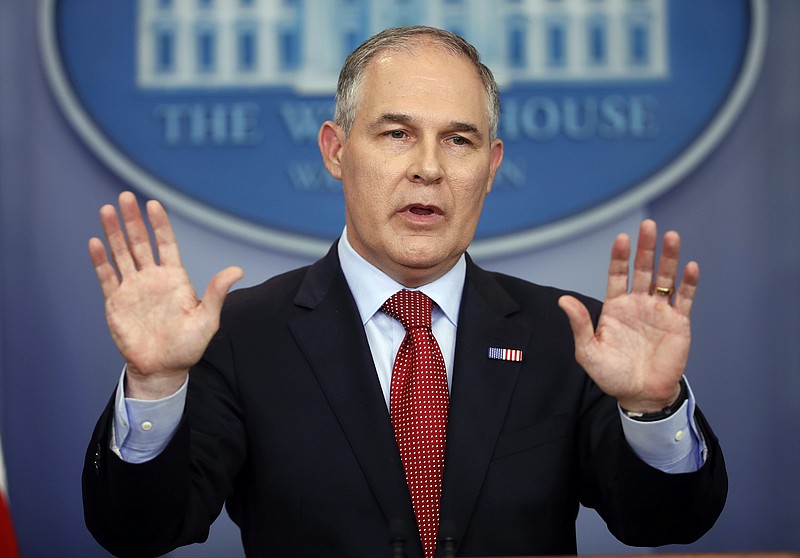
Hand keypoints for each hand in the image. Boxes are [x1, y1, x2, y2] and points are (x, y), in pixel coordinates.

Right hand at [88, 192, 242, 398]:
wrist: (162, 368)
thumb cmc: (188, 346)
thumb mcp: (207, 319)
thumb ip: (217, 293)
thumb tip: (237, 270)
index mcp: (174, 278)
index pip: (166, 244)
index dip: (159, 224)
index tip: (153, 204)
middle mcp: (152, 278)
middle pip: (140, 243)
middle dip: (133, 220)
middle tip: (125, 197)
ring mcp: (133, 288)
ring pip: (121, 254)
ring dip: (114, 233)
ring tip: (107, 210)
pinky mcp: (116, 302)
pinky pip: (106, 277)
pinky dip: (100, 260)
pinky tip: (96, 242)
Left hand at [558, 220, 696, 412]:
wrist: (640, 395)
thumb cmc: (611, 375)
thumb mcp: (588, 351)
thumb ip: (580, 324)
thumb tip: (564, 300)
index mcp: (616, 307)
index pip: (618, 274)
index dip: (620, 257)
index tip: (622, 238)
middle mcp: (638, 303)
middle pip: (643, 269)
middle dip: (645, 248)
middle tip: (648, 226)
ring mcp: (659, 311)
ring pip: (666, 278)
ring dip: (669, 257)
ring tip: (671, 236)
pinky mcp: (678, 322)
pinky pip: (684, 298)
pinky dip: (688, 283)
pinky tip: (690, 267)